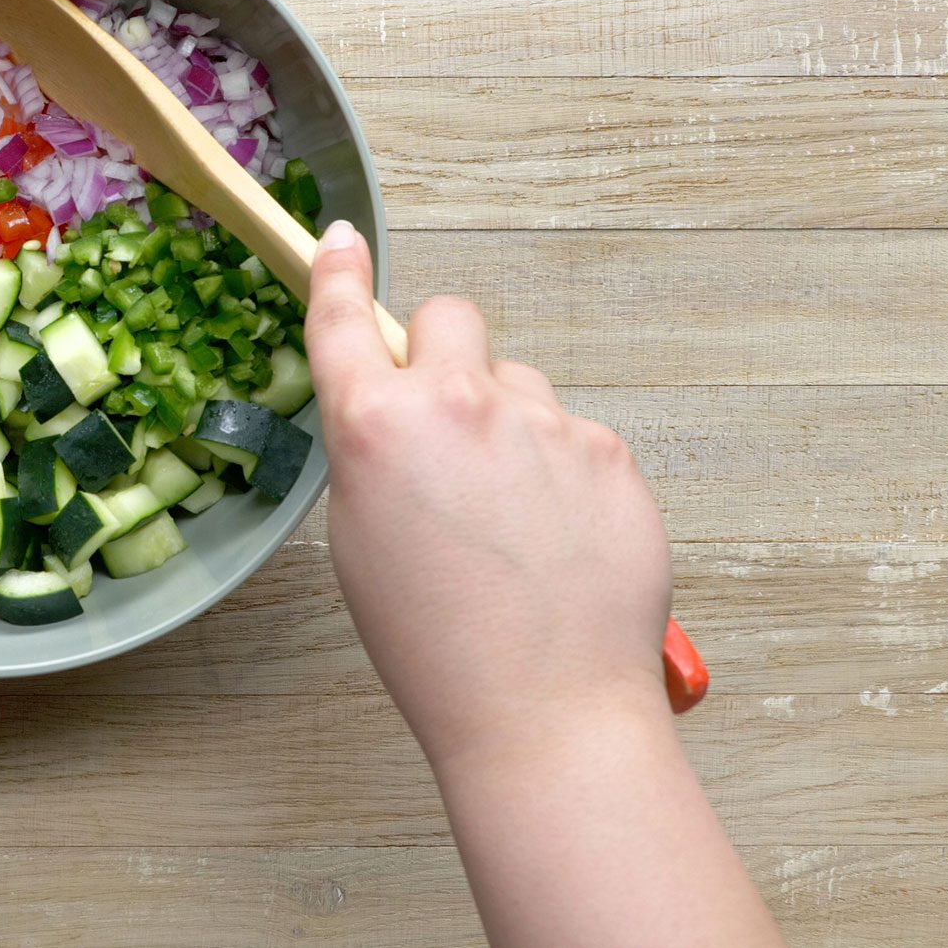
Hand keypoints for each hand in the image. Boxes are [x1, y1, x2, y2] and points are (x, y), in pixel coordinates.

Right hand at [305, 220, 671, 768]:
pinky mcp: (608, 451)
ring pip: (518, 382)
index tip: (340, 241)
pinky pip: (573, 433)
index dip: (340, 273)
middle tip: (448, 424)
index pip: (347, 318)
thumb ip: (374, 453)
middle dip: (444, 354)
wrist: (544, 706)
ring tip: (510, 515)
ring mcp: (543, 423)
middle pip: (452, 317)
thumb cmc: (434, 644)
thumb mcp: (359, 539)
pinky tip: (555, 539)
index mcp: (376, 427)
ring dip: (507, 420)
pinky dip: (561, 470)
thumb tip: (398, 417)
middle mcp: (458, 405)